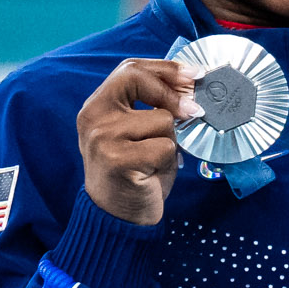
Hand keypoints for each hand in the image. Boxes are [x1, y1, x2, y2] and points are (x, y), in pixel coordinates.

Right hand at [74, 56, 187, 224]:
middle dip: (172, 93)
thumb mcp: (139, 134)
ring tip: (155, 161)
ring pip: (161, 119)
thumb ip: (154, 108)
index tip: (194, 75)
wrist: (117, 219)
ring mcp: (102, 137)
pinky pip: (164, 147)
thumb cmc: (135, 175)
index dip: (165, 69)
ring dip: (169, 141)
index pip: (130, 69)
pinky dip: (168, 161)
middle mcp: (93, 117)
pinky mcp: (117, 159)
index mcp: (97, 106)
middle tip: (195, 110)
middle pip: (137, 79)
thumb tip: (192, 86)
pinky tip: (152, 174)